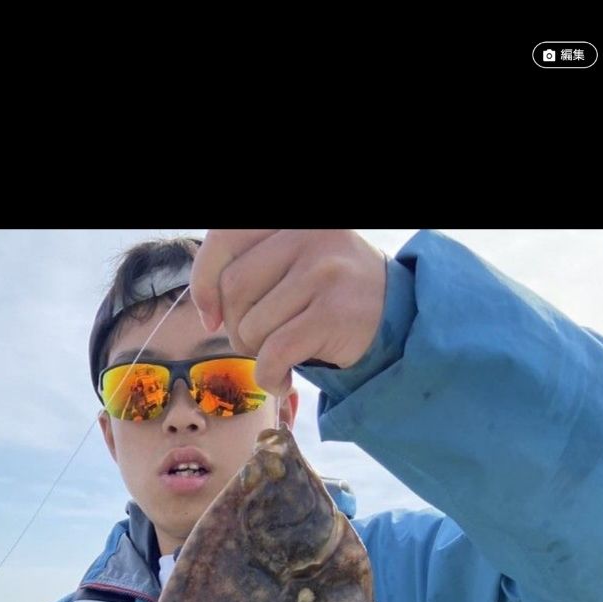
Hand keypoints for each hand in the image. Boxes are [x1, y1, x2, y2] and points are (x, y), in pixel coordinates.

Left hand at [190, 230, 386, 395]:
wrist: (397, 316)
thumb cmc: (330, 293)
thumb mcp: (295, 258)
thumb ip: (253, 264)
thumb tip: (207, 310)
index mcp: (291, 220)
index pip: (226, 238)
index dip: (205, 281)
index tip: (211, 316)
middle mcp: (309, 234)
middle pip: (234, 289)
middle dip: (235, 327)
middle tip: (257, 342)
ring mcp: (323, 272)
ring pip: (252, 325)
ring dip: (256, 355)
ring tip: (279, 357)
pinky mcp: (332, 314)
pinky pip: (274, 354)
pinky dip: (269, 377)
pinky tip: (282, 380)